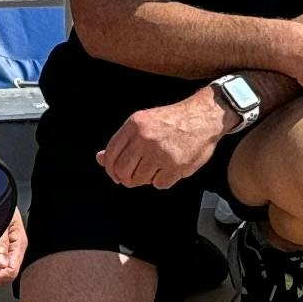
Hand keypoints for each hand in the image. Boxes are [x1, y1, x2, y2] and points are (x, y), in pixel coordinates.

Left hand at [98, 96, 227, 188]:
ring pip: (140, 180)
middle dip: (126, 178)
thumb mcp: (142, 123)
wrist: (203, 117)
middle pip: (122, 171)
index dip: (110, 169)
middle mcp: (145, 138)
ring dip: (146, 177)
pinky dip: (163, 180)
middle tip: (134, 177)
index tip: (116, 174)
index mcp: (134, 125)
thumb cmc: (171, 121)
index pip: (111, 155)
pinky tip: (169, 167)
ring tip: (157, 165)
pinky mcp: (175, 166)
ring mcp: (160, 153)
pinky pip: (159, 184)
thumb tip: (99, 159)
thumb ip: (121, 142)